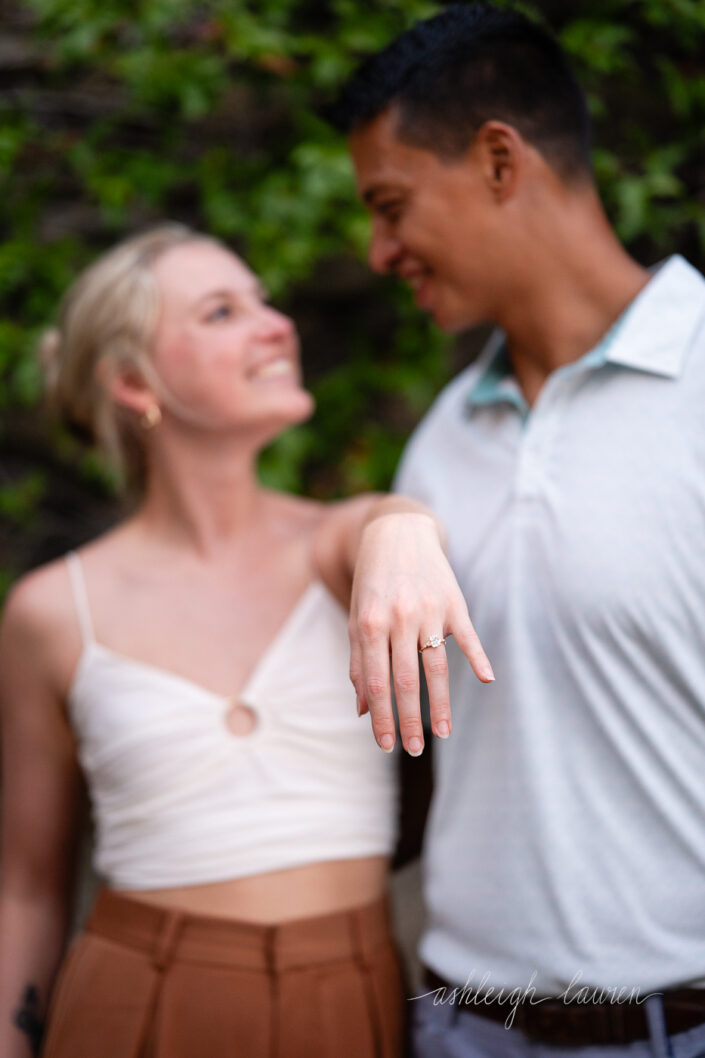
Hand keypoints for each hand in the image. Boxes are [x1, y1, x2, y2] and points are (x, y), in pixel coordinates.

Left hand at [349, 512, 493, 755]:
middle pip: (406, 679)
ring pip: (437, 666)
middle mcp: (400, 618)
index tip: (386, 745)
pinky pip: (468, 636)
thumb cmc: (372, 582)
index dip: (381, 716)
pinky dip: (479, 657)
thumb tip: (362, 709)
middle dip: (408, 719)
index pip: (376, 681)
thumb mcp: (357, 616)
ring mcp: (430, 610)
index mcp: (370, 623)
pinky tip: (488, 680)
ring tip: (443, 733)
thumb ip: (358, 661)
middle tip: (411, 751)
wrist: (398, 532)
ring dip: (440, 703)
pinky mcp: (454, 603)